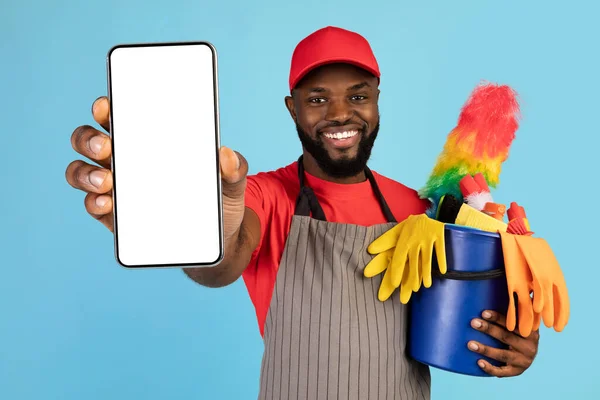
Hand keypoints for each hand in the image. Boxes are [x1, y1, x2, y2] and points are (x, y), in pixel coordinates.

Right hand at [65, 96, 248, 239]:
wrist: (219, 238)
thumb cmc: (218, 198)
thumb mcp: (231, 182)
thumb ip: (234, 168)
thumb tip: (226, 155)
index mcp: (148, 140)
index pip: (119, 116)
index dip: (106, 107)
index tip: (106, 105)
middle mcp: (124, 159)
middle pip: (89, 140)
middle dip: (90, 138)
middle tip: (107, 146)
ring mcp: (116, 187)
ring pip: (82, 171)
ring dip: (85, 172)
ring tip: (106, 180)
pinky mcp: (115, 217)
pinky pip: (93, 205)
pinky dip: (94, 202)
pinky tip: (107, 203)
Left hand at [365, 214, 446, 302]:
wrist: (425, 214)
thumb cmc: (408, 228)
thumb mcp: (395, 233)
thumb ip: (384, 242)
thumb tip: (370, 250)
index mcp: (403, 240)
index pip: (398, 258)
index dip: (395, 271)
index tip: (394, 284)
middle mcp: (414, 239)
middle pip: (412, 263)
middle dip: (410, 280)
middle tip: (406, 297)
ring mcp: (427, 237)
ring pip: (426, 258)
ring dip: (426, 272)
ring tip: (425, 286)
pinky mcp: (439, 234)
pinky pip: (440, 249)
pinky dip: (441, 260)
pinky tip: (443, 271)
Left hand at [468, 310, 538, 376]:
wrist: (528, 354)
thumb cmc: (518, 330)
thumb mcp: (521, 319)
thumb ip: (515, 306)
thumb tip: (511, 280)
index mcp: (530, 330)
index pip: (513, 323)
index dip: (498, 318)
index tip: (483, 312)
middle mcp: (529, 346)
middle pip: (506, 337)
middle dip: (489, 329)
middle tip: (473, 322)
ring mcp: (524, 360)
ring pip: (503, 355)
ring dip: (486, 349)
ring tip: (470, 344)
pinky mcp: (516, 371)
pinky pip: (503, 372)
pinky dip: (491, 368)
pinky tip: (479, 362)